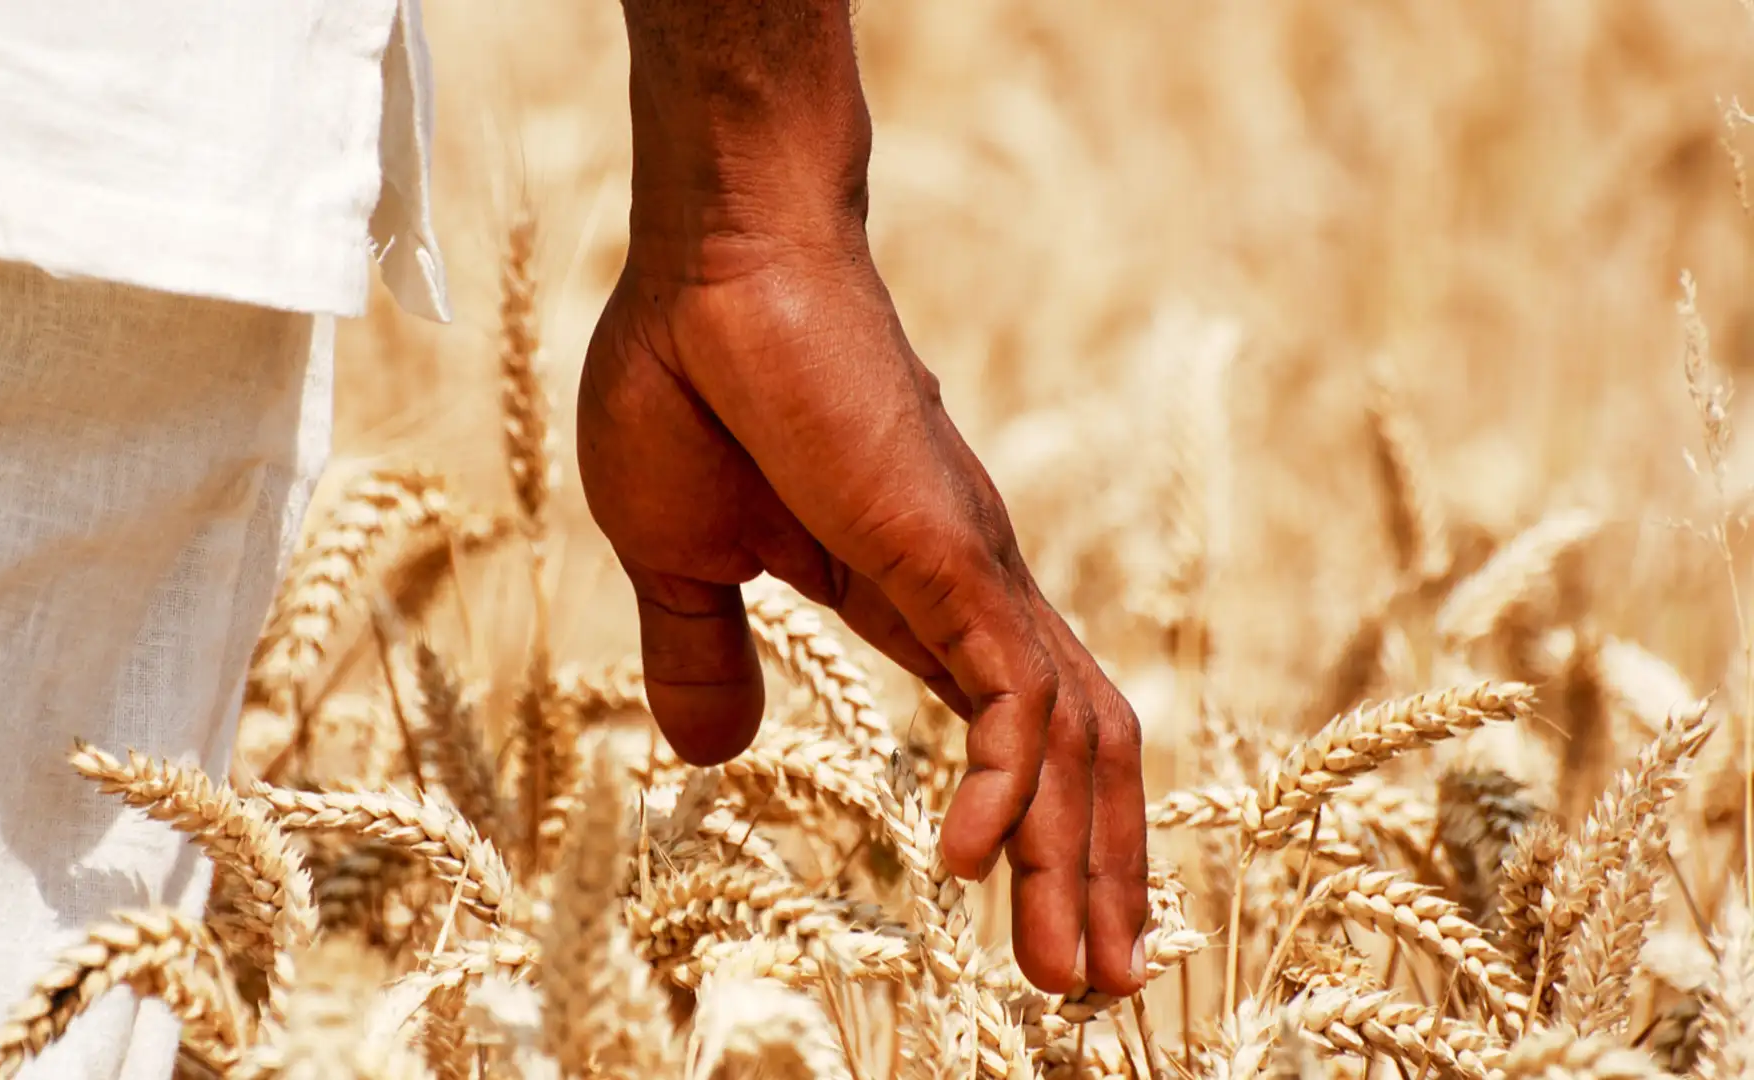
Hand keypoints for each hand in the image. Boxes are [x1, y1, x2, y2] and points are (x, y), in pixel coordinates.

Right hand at [577, 218, 1149, 997]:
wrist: (713, 263)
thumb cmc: (690, 384)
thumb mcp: (679, 559)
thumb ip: (703, 657)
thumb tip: (714, 756)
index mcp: (910, 599)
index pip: (1008, 737)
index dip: (1039, 837)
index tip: (1047, 933)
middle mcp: (970, 596)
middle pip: (1075, 757)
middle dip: (1097, 878)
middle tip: (1103, 993)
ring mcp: (971, 574)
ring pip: (1073, 741)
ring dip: (1081, 865)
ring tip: (1084, 980)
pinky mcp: (948, 553)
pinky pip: (1010, 694)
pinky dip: (1005, 788)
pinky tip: (970, 864)